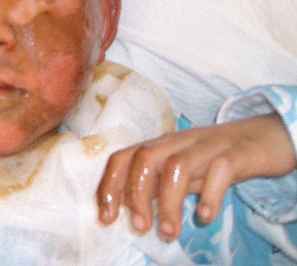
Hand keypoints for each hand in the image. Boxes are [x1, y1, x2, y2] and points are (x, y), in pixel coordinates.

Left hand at [96, 113, 296, 240]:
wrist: (261, 137)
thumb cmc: (213, 158)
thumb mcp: (179, 171)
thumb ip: (155, 185)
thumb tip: (127, 207)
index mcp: (160, 146)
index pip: (124, 157)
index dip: (110, 185)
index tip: (107, 217)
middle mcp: (179, 142)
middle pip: (146, 158)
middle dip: (137, 195)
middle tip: (141, 227)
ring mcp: (207, 145)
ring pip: (178, 165)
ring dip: (169, 201)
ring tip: (170, 231)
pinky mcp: (237, 153)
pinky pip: (221, 168)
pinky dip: (210, 194)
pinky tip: (205, 216)